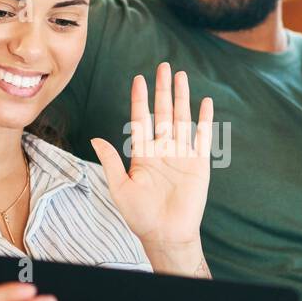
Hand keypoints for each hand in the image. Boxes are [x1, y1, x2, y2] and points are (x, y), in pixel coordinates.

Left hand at [90, 62, 213, 252]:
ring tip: (181, 76)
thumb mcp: (120, 188)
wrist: (166, 234)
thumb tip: (96, 139)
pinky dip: (204, 120)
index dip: (140, 99)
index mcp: (143, 154)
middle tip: (163, 66)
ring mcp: (182, 155)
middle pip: (162, 112)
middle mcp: (163, 150)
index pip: (141, 119)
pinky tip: (205, 103)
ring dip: (182, 97)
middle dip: (162, 89)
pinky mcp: (198, 164)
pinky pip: (203, 137)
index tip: (139, 79)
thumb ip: (111, 162)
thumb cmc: (140, 216)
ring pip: (181, 119)